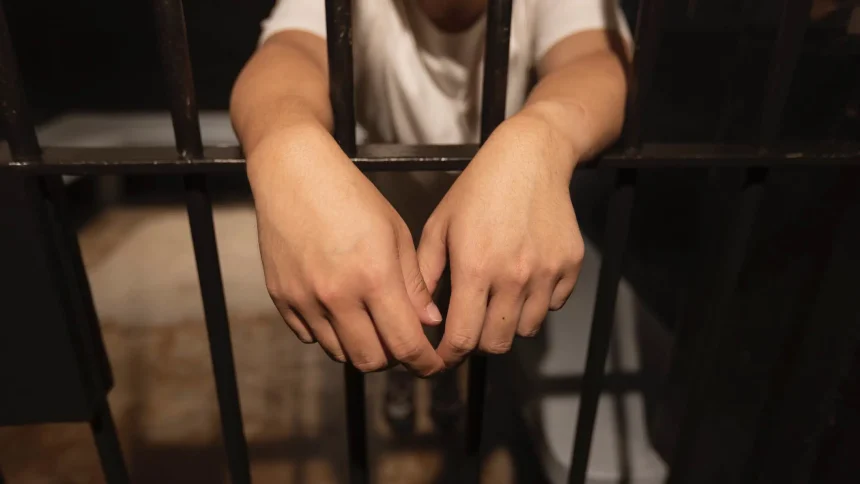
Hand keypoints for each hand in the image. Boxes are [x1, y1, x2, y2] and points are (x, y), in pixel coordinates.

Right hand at [248, 125, 444, 375]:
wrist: (293, 173)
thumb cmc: (350, 195)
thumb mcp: (396, 233)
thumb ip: (414, 285)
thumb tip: (430, 323)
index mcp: (374, 276)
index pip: (405, 344)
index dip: (424, 363)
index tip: (432, 366)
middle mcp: (337, 294)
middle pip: (371, 360)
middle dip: (393, 360)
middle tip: (401, 343)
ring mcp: (304, 299)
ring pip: (340, 353)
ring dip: (362, 348)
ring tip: (371, 324)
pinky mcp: (281, 298)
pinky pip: (310, 337)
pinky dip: (330, 334)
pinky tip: (341, 312)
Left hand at [418, 117, 583, 367]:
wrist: (531, 157)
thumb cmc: (478, 189)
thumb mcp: (440, 225)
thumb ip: (426, 274)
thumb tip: (422, 319)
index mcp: (475, 267)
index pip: (462, 338)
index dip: (449, 356)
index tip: (443, 356)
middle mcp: (513, 276)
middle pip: (496, 344)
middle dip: (477, 344)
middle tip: (469, 326)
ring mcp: (546, 272)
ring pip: (525, 330)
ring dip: (507, 324)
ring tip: (495, 300)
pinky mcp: (570, 266)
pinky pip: (551, 306)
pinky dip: (535, 303)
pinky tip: (522, 279)